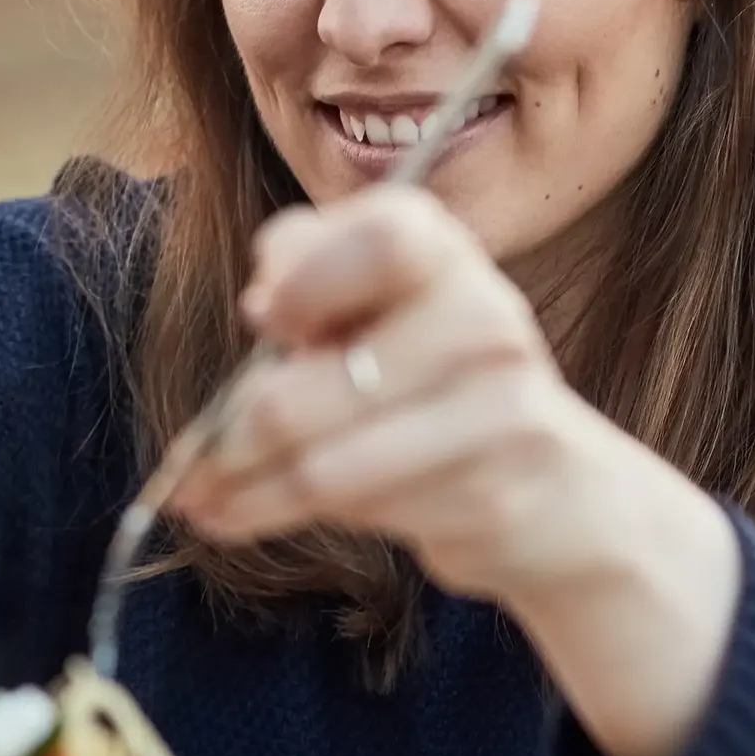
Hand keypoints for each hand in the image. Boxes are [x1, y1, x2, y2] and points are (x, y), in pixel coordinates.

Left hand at [172, 188, 739, 755]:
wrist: (562, 492)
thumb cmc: (439, 388)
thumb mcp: (382, 312)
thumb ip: (314, 281)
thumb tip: (262, 306)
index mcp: (450, 254)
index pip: (385, 238)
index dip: (308, 277)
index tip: (262, 320)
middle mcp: (488, 320)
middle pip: (326, 379)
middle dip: (236, 431)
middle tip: (192, 461)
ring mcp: (501, 412)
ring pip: (329, 464)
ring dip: (246, 490)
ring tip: (201, 498)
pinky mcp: (494, 496)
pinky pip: (361, 512)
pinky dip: (282, 517)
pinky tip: (247, 516)